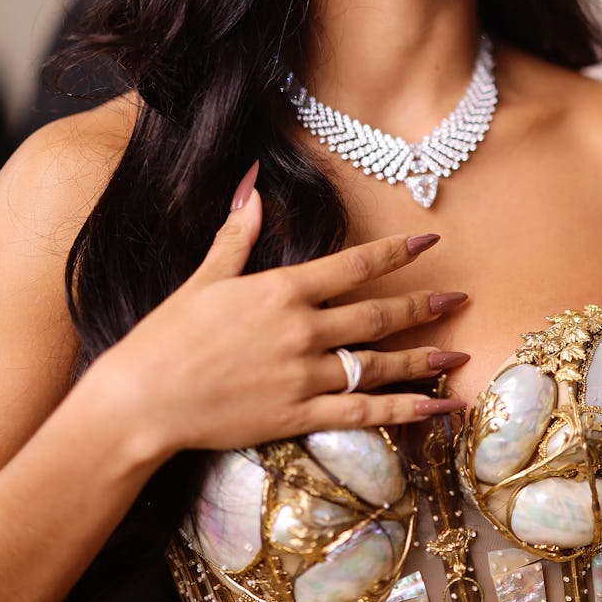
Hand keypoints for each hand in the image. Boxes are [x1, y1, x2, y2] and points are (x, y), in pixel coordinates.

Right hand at [94, 163, 467, 460]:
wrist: (142, 400)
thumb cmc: (168, 336)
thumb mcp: (205, 278)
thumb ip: (238, 234)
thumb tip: (252, 185)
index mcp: (281, 290)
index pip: (353, 265)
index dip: (395, 252)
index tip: (429, 243)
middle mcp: (302, 330)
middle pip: (377, 316)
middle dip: (422, 307)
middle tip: (460, 300)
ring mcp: (304, 376)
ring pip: (378, 365)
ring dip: (422, 359)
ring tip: (458, 354)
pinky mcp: (299, 416)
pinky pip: (363, 414)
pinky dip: (406, 411)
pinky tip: (438, 408)